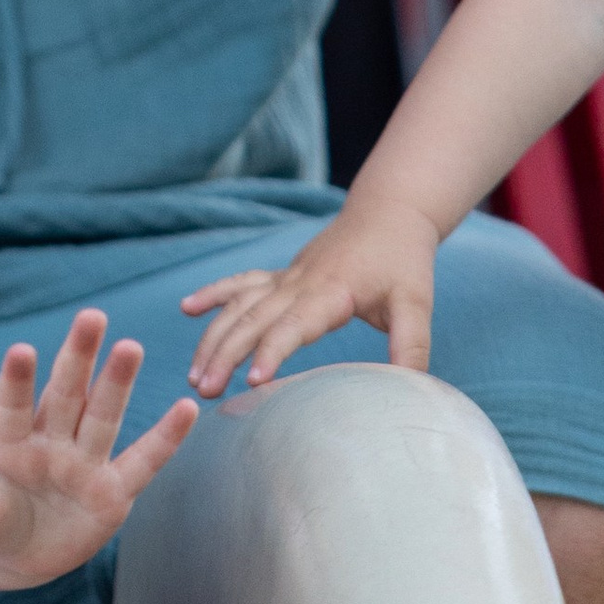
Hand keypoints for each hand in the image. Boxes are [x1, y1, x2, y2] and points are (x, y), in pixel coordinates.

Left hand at [0, 313, 195, 586]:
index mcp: (11, 445)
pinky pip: (143, 463)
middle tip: (91, 316)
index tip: (21, 349)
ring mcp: (84, 464)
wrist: (23, 550)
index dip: (17, 382)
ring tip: (130, 345)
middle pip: (65, 396)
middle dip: (77, 359)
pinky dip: (164, 440)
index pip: (13, 408)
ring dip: (116, 385)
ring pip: (102, 418)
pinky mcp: (113, 492)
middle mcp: (51, 444)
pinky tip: (188, 408)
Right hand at [180, 194, 440, 396]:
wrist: (390, 212)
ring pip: (238, 305)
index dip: (272, 351)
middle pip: (252, 319)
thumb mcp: (416, 304)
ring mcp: (286, 277)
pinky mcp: (282, 274)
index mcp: (330, 291)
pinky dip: (213, 294)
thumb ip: (412, 346)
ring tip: (195, 375)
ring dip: (213, 338)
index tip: (252, 381)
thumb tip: (413, 391)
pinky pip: (240, 283)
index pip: (294, 325)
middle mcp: (299, 282)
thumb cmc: (404, 260)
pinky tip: (187, 308)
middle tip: (205, 391)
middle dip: (225, 355)